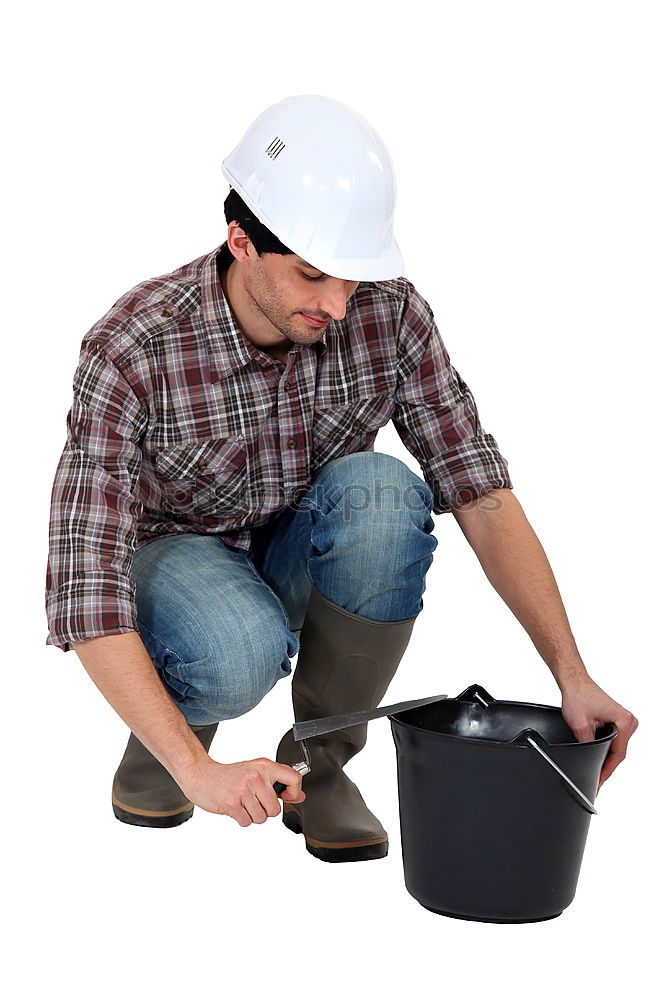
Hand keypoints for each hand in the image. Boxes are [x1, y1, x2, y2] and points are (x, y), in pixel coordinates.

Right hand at [179, 757, 305, 826]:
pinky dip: (241, 819)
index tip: (287, 796)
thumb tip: (299, 796)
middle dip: (264, 810)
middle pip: (275, 809)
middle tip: (253, 800)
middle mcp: (256, 776)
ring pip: (261, 818)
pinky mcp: (232, 803)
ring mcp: (243, 790)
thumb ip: (278, 783)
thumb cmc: (229, 775)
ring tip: (243, 803)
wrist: (202, 775)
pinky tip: (235, 807)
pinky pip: (247, 822)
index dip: (294, 792)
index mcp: (264, 766)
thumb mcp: (256, 771)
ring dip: (252, 815)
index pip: (293, 778)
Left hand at [560, 674, 638, 789]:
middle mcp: (629, 720)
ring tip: (597, 771)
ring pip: (617, 748)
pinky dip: (607, 749)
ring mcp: (625, 720)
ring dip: (607, 758)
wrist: (575, 681)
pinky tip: (599, 756)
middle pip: (619, 753)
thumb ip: (587, 745)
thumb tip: (589, 760)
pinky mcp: (619, 720)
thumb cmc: (578, 695)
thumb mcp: (580, 726)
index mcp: (623, 721)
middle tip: (596, 781)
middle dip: (607, 767)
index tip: (599, 782)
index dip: (606, 771)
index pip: (617, 755)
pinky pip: (615, 740)